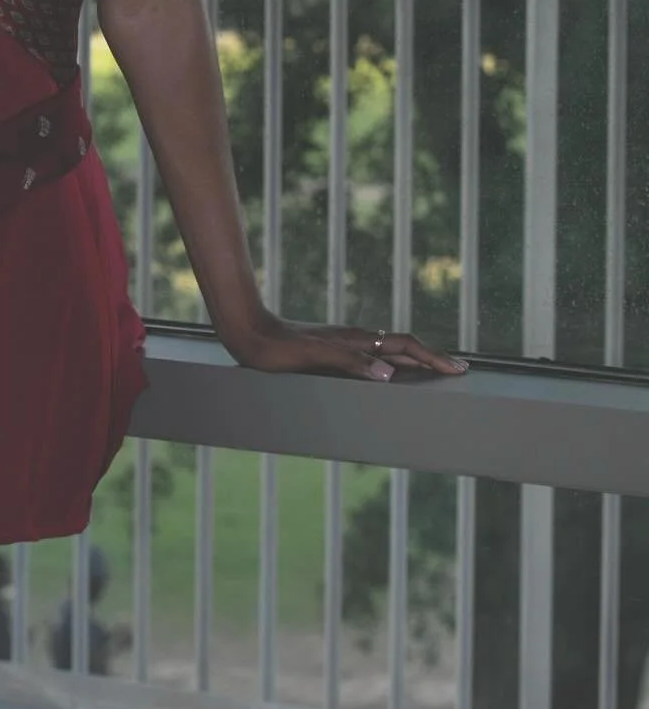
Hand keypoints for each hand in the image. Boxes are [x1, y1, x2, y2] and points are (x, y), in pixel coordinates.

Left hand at [229, 315, 468, 382]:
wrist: (249, 334)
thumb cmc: (278, 349)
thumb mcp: (313, 357)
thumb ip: (350, 363)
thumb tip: (388, 374)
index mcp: (355, 340)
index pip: (404, 347)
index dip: (432, 357)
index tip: (458, 368)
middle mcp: (354, 339)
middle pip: (402, 347)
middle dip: (430, 358)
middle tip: (458, 370)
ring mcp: (343, 343)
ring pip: (387, 350)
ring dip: (412, 360)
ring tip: (432, 370)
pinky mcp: (331, 349)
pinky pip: (371, 355)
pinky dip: (390, 362)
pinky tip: (386, 371)